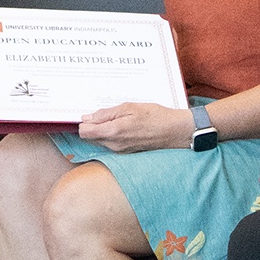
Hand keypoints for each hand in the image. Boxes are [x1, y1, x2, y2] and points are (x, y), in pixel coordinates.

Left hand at [77, 103, 193, 153]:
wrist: (175, 132)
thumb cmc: (156, 117)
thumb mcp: (130, 107)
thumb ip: (106, 113)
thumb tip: (88, 117)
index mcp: (113, 132)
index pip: (84, 132)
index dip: (84, 121)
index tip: (90, 113)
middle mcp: (114, 145)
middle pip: (90, 137)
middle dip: (92, 125)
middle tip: (105, 113)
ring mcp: (120, 151)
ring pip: (99, 140)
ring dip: (102, 130)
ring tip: (117, 118)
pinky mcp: (126, 152)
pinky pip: (110, 144)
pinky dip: (111, 135)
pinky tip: (123, 125)